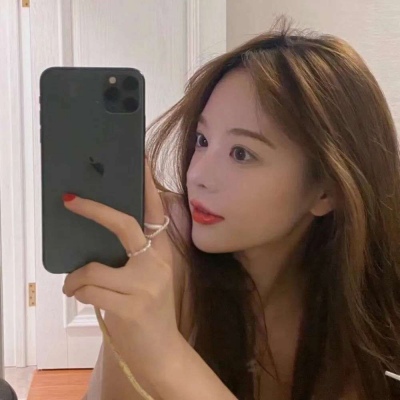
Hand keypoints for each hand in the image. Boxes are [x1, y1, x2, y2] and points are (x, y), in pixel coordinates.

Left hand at [62, 157, 179, 382]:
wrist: (162, 351)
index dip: (147, 185)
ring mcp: (145, 286)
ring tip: (76, 285)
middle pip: (124, 225)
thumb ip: (133, 256)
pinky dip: (78, 293)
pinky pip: (88, 290)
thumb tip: (97, 238)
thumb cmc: (150, 310)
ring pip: (93, 269)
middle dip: (94, 210)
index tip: (139, 158)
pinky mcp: (131, 307)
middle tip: (70, 200)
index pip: (156, 212)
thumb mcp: (148, 278)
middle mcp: (157, 264)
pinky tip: (84, 298)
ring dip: (76, 279)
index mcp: (163, 252)